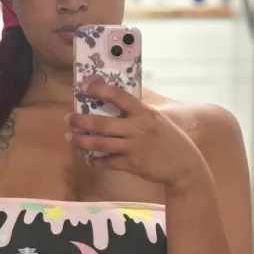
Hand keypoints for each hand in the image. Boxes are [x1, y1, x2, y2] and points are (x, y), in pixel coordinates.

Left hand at [66, 82, 207, 191]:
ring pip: (101, 144)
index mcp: (145, 113)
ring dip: (82, 141)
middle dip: (81, 121)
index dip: (100, 90)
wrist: (184, 166)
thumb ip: (140, 111)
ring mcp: (134, 147)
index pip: (119, 96)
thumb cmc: (170, 139)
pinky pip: (108, 162)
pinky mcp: (132, 164)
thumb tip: (119, 100)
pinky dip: (96, 161)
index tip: (85, 88)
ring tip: (71, 138)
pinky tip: (89, 159)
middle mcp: (138, 128)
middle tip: (69, 118)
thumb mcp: (158, 119)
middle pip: (103, 123)